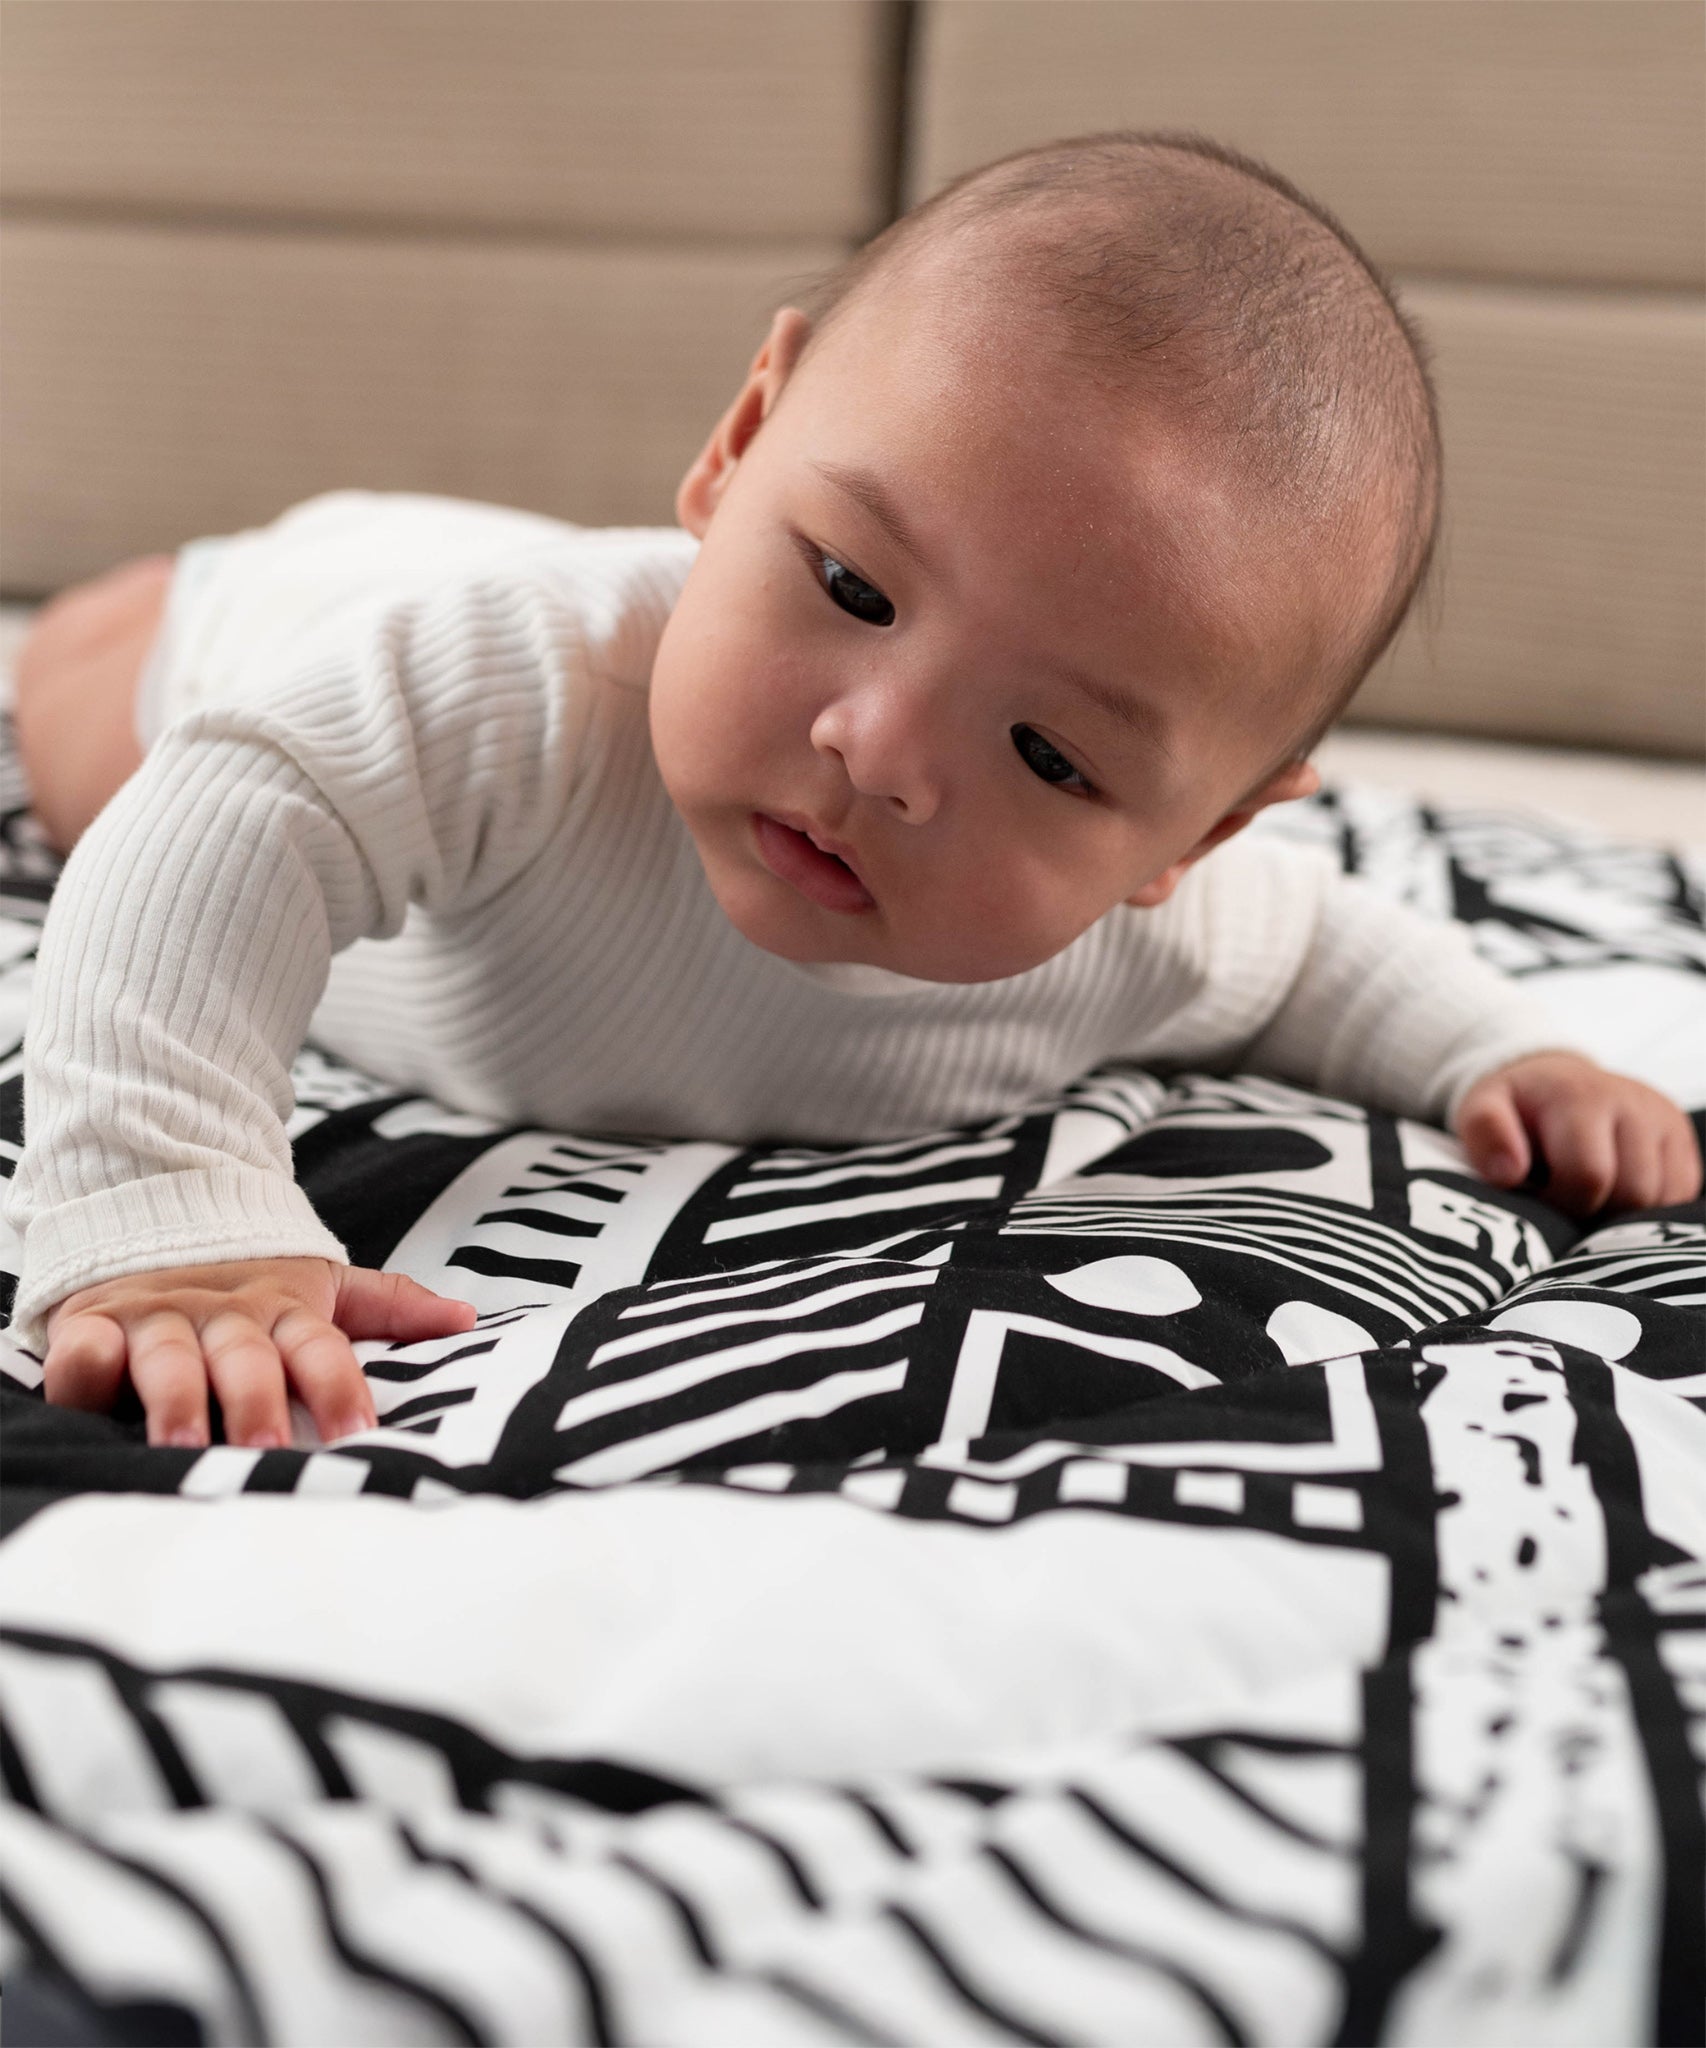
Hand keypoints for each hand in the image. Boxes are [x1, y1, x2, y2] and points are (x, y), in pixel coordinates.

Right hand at [42, 1257, 478, 1449]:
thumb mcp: (320, 1287)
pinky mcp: (94, 1323)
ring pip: (171, 1356)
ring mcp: (158, 1318)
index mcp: (283, 1309)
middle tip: (268, 1449)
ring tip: (184, 1446)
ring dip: (178, 1399)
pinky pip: (85, 1348)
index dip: (340, 1386)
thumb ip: (389, 1306)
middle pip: (247, 1355)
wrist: (156, 1217)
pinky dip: (83, 1370)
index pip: (320, 1346)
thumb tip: (468, 1318)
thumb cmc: (248, 1284)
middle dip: (259, 1400)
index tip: (361, 1432)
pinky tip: (88, 1401)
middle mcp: (224, 1315)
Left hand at [1455, 1051, 1702, 1217]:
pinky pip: (1678, 1196)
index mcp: (1580, 1096)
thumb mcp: (1482, 1109)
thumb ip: (1486, 1135)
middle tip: (1563, 1195)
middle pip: (1631, 1193)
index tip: (1538, 1193)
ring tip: (1586, 1189)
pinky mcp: (1681, 1138)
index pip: (1588, 1176)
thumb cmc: (1515, 1107)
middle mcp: (1632, 1102)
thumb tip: (1508, 1174)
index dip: (1560, 1202)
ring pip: (1659, 1199)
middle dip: (1593, 1208)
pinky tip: (1614, 1188)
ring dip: (1619, 1210)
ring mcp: (1663, 1119)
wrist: (1553, 1079)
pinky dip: (1645, 1206)